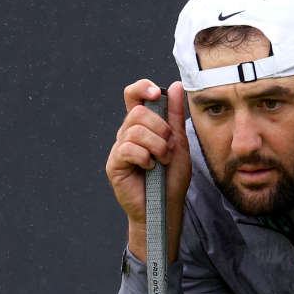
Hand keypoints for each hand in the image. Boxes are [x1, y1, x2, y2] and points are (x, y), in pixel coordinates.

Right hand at [107, 79, 189, 262]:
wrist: (166, 207)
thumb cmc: (171, 179)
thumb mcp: (178, 143)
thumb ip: (175, 115)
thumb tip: (175, 85)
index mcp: (141, 125)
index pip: (133, 96)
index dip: (141, 88)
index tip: (156, 92)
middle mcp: (127, 134)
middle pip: (138, 112)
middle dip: (161, 129)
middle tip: (168, 148)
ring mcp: (118, 149)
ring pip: (135, 130)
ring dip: (157, 146)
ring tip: (161, 161)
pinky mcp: (114, 165)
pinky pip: (128, 149)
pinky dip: (145, 158)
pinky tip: (149, 169)